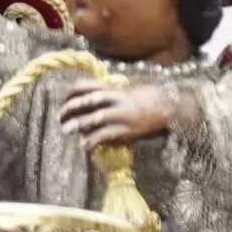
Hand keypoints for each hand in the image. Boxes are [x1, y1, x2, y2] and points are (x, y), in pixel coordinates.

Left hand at [61, 78, 186, 150]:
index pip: (90, 85)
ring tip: (67, 130)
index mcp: (116, 88)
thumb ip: (113, 93)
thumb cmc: (150, 98)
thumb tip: (97, 99)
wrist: (171, 107)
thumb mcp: (129, 90)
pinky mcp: (128, 130)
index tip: (65, 97)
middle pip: (89, 101)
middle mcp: (118, 99)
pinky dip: (93, 140)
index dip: (75, 91)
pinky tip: (85, 145)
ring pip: (96, 118)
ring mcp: (122, 115)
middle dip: (72, 108)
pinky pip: (106, 135)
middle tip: (60, 116)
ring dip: (79, 124)